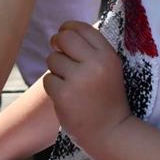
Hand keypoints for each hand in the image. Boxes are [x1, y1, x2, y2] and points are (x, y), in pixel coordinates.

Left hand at [44, 21, 129, 151]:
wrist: (110, 131)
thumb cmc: (106, 97)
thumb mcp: (108, 68)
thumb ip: (89, 50)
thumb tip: (60, 33)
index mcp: (108, 55)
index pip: (81, 28)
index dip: (67, 29)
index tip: (64, 38)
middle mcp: (95, 64)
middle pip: (63, 37)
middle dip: (57, 44)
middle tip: (61, 56)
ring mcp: (79, 79)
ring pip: (53, 59)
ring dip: (56, 70)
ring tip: (70, 83)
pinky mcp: (64, 94)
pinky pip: (48, 79)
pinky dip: (54, 87)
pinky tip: (67, 97)